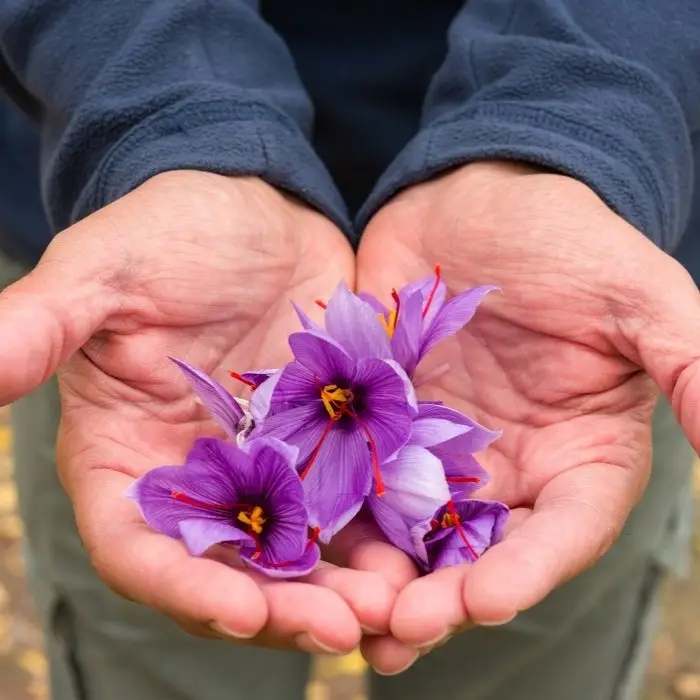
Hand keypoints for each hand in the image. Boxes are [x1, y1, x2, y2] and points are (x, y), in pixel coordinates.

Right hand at [0, 171, 396, 652]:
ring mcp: (268, 464)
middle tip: (341, 628)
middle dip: (281, 606)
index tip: (238, 612)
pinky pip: (353, 500)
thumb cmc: (166, 233)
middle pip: (230, 568)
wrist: (251, 207)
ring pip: (300, 549)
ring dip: (341, 585)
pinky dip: (380, 531)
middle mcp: (197, 476)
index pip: (140, 545)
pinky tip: (419, 550)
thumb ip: (41, 325)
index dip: (183, 585)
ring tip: (392, 605)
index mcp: (127, 456)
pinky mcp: (325, 440)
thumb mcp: (103, 272)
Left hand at [357, 161, 699, 671]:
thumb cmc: (565, 238)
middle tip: (401, 629)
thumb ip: (690, 362)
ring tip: (348, 617)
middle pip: (481, 551)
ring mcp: (438, 450)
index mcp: (578, 454)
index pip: (564, 529)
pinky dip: (337, 515)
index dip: (531, 570)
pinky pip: (356, 476)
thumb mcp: (636, 293)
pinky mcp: (380, 423)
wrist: (477, 198)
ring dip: (383, 576)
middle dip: (444, 595)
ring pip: (413, 531)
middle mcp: (508, 467)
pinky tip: (308, 548)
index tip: (489, 598)